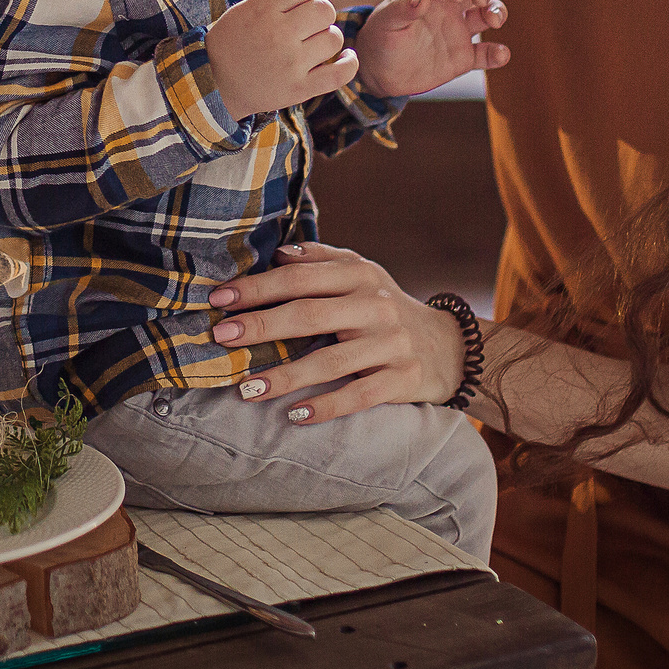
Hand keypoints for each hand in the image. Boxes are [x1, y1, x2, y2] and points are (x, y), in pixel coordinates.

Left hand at [206, 243, 467, 420]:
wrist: (449, 348)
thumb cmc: (387, 308)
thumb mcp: (361, 274)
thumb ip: (320, 260)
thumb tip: (277, 252)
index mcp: (359, 275)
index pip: (300, 277)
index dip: (258, 287)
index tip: (219, 299)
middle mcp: (375, 306)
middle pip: (310, 315)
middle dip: (261, 325)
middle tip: (222, 338)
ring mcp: (390, 344)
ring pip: (331, 361)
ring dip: (285, 376)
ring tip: (247, 389)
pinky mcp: (403, 380)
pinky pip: (359, 396)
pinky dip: (326, 406)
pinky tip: (295, 416)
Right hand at [207, 0, 356, 119]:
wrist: (213, 86)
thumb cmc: (231, 44)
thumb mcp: (243, 10)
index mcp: (262, 10)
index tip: (301, 1)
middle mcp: (278, 35)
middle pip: (324, 10)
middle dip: (319, 14)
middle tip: (306, 25)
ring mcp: (290, 64)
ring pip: (334, 38)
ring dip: (328, 38)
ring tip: (313, 44)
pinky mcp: (299, 89)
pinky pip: (340, 74)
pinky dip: (349, 63)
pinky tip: (347, 56)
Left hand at [353, 0, 510, 97]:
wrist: (379, 71)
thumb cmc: (380, 38)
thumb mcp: (384, 22)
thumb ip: (401, 9)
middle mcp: (449, 9)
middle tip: (483, 0)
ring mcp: (458, 32)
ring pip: (487, 15)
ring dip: (497, 12)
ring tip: (494, 20)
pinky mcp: (463, 57)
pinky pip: (486, 53)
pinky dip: (497, 53)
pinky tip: (501, 54)